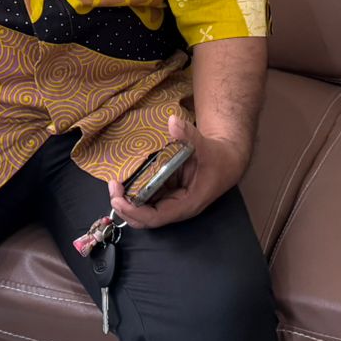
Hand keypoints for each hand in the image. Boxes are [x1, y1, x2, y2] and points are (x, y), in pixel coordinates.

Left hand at [108, 112, 248, 229]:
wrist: (227, 160)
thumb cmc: (218, 158)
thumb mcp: (205, 145)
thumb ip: (189, 135)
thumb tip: (173, 121)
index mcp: (186, 204)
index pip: (156, 217)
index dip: (135, 211)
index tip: (118, 198)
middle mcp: (176, 207)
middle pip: (145, 219)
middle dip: (125, 207)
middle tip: (112, 186)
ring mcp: (171, 201)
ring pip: (144, 210)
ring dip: (127, 200)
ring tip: (114, 183)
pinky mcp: (167, 193)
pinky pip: (147, 198)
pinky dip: (134, 191)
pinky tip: (125, 179)